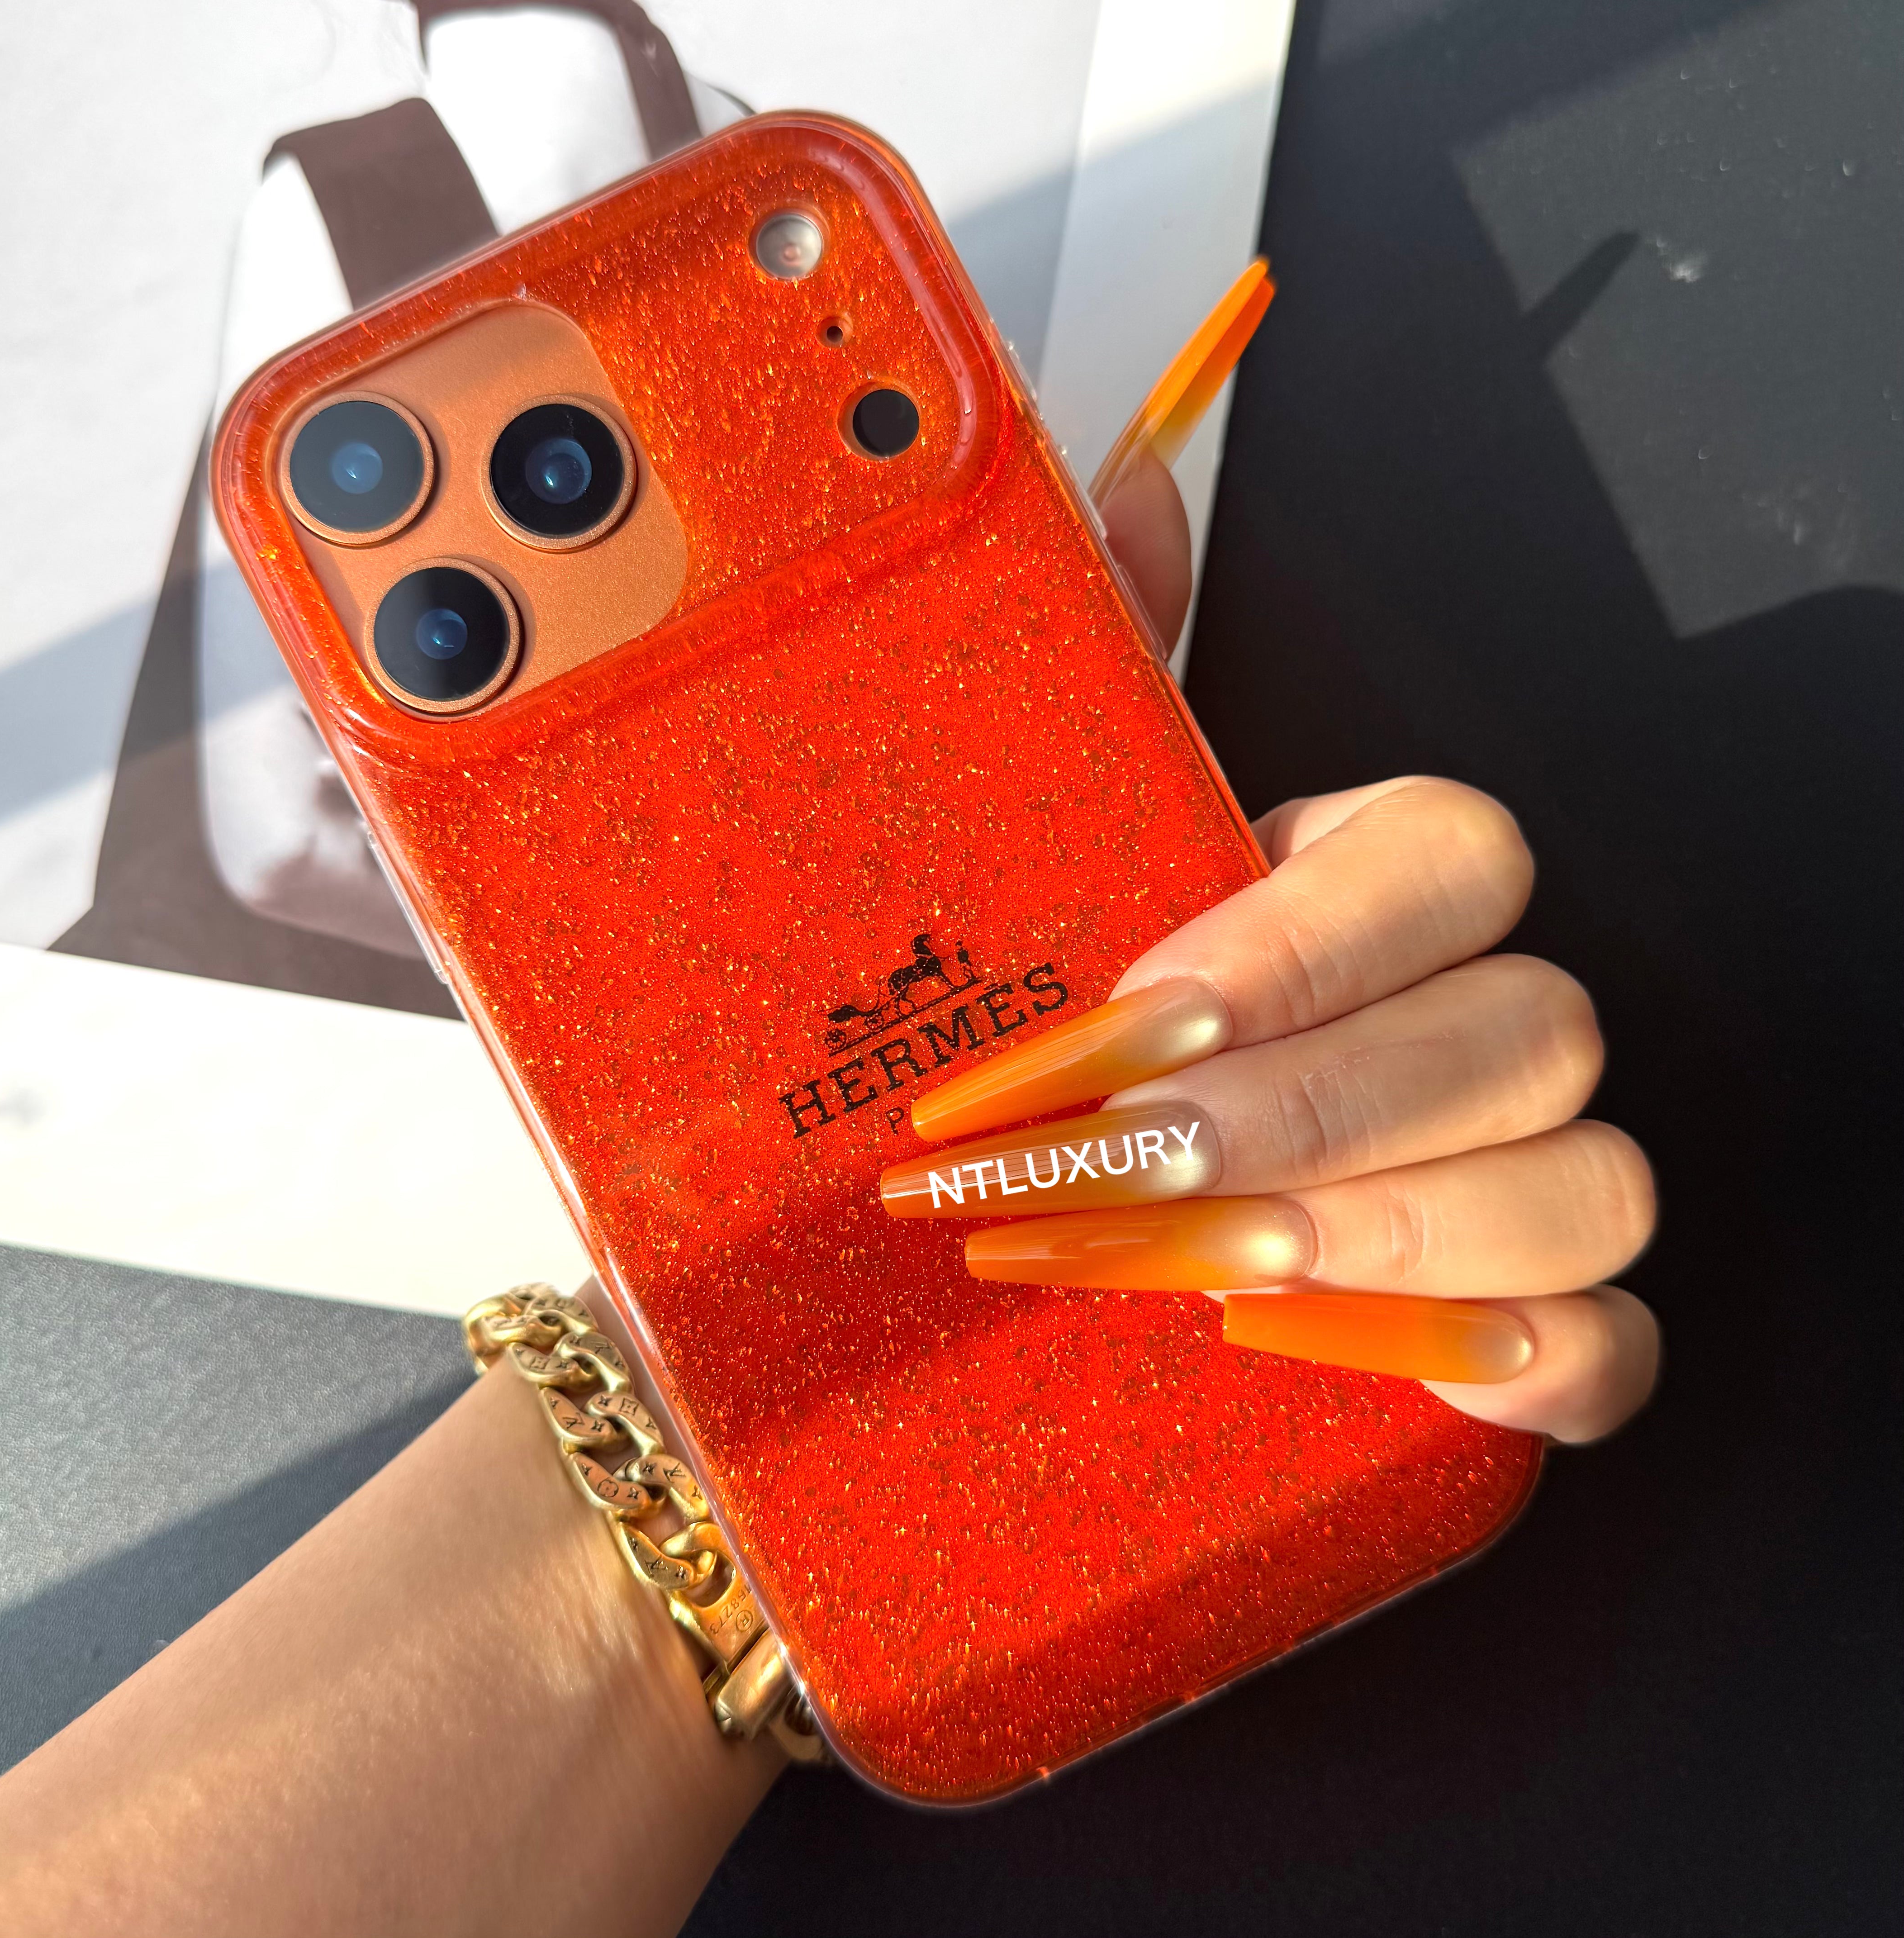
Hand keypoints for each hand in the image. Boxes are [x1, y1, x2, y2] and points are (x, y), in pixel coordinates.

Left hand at [885, 461, 1660, 1442]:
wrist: (1003, 1234)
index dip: (1309, 939)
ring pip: (1586, 1181)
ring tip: (1214, 1273)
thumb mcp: (1051, 846)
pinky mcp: (1526, 1339)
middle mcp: (1471, 1018)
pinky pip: (1610, 1350)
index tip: (1141, 1015)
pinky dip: (1532, 1361)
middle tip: (1137, 1162)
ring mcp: (1519, 1177)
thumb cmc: (1038, 1036)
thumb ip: (1102, 659)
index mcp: (1370, 892)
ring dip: (1404, 1231)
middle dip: (1323, 1106)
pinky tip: (1402, 1359)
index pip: (1444, 857)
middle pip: (1522, 1027)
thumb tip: (1121, 472)